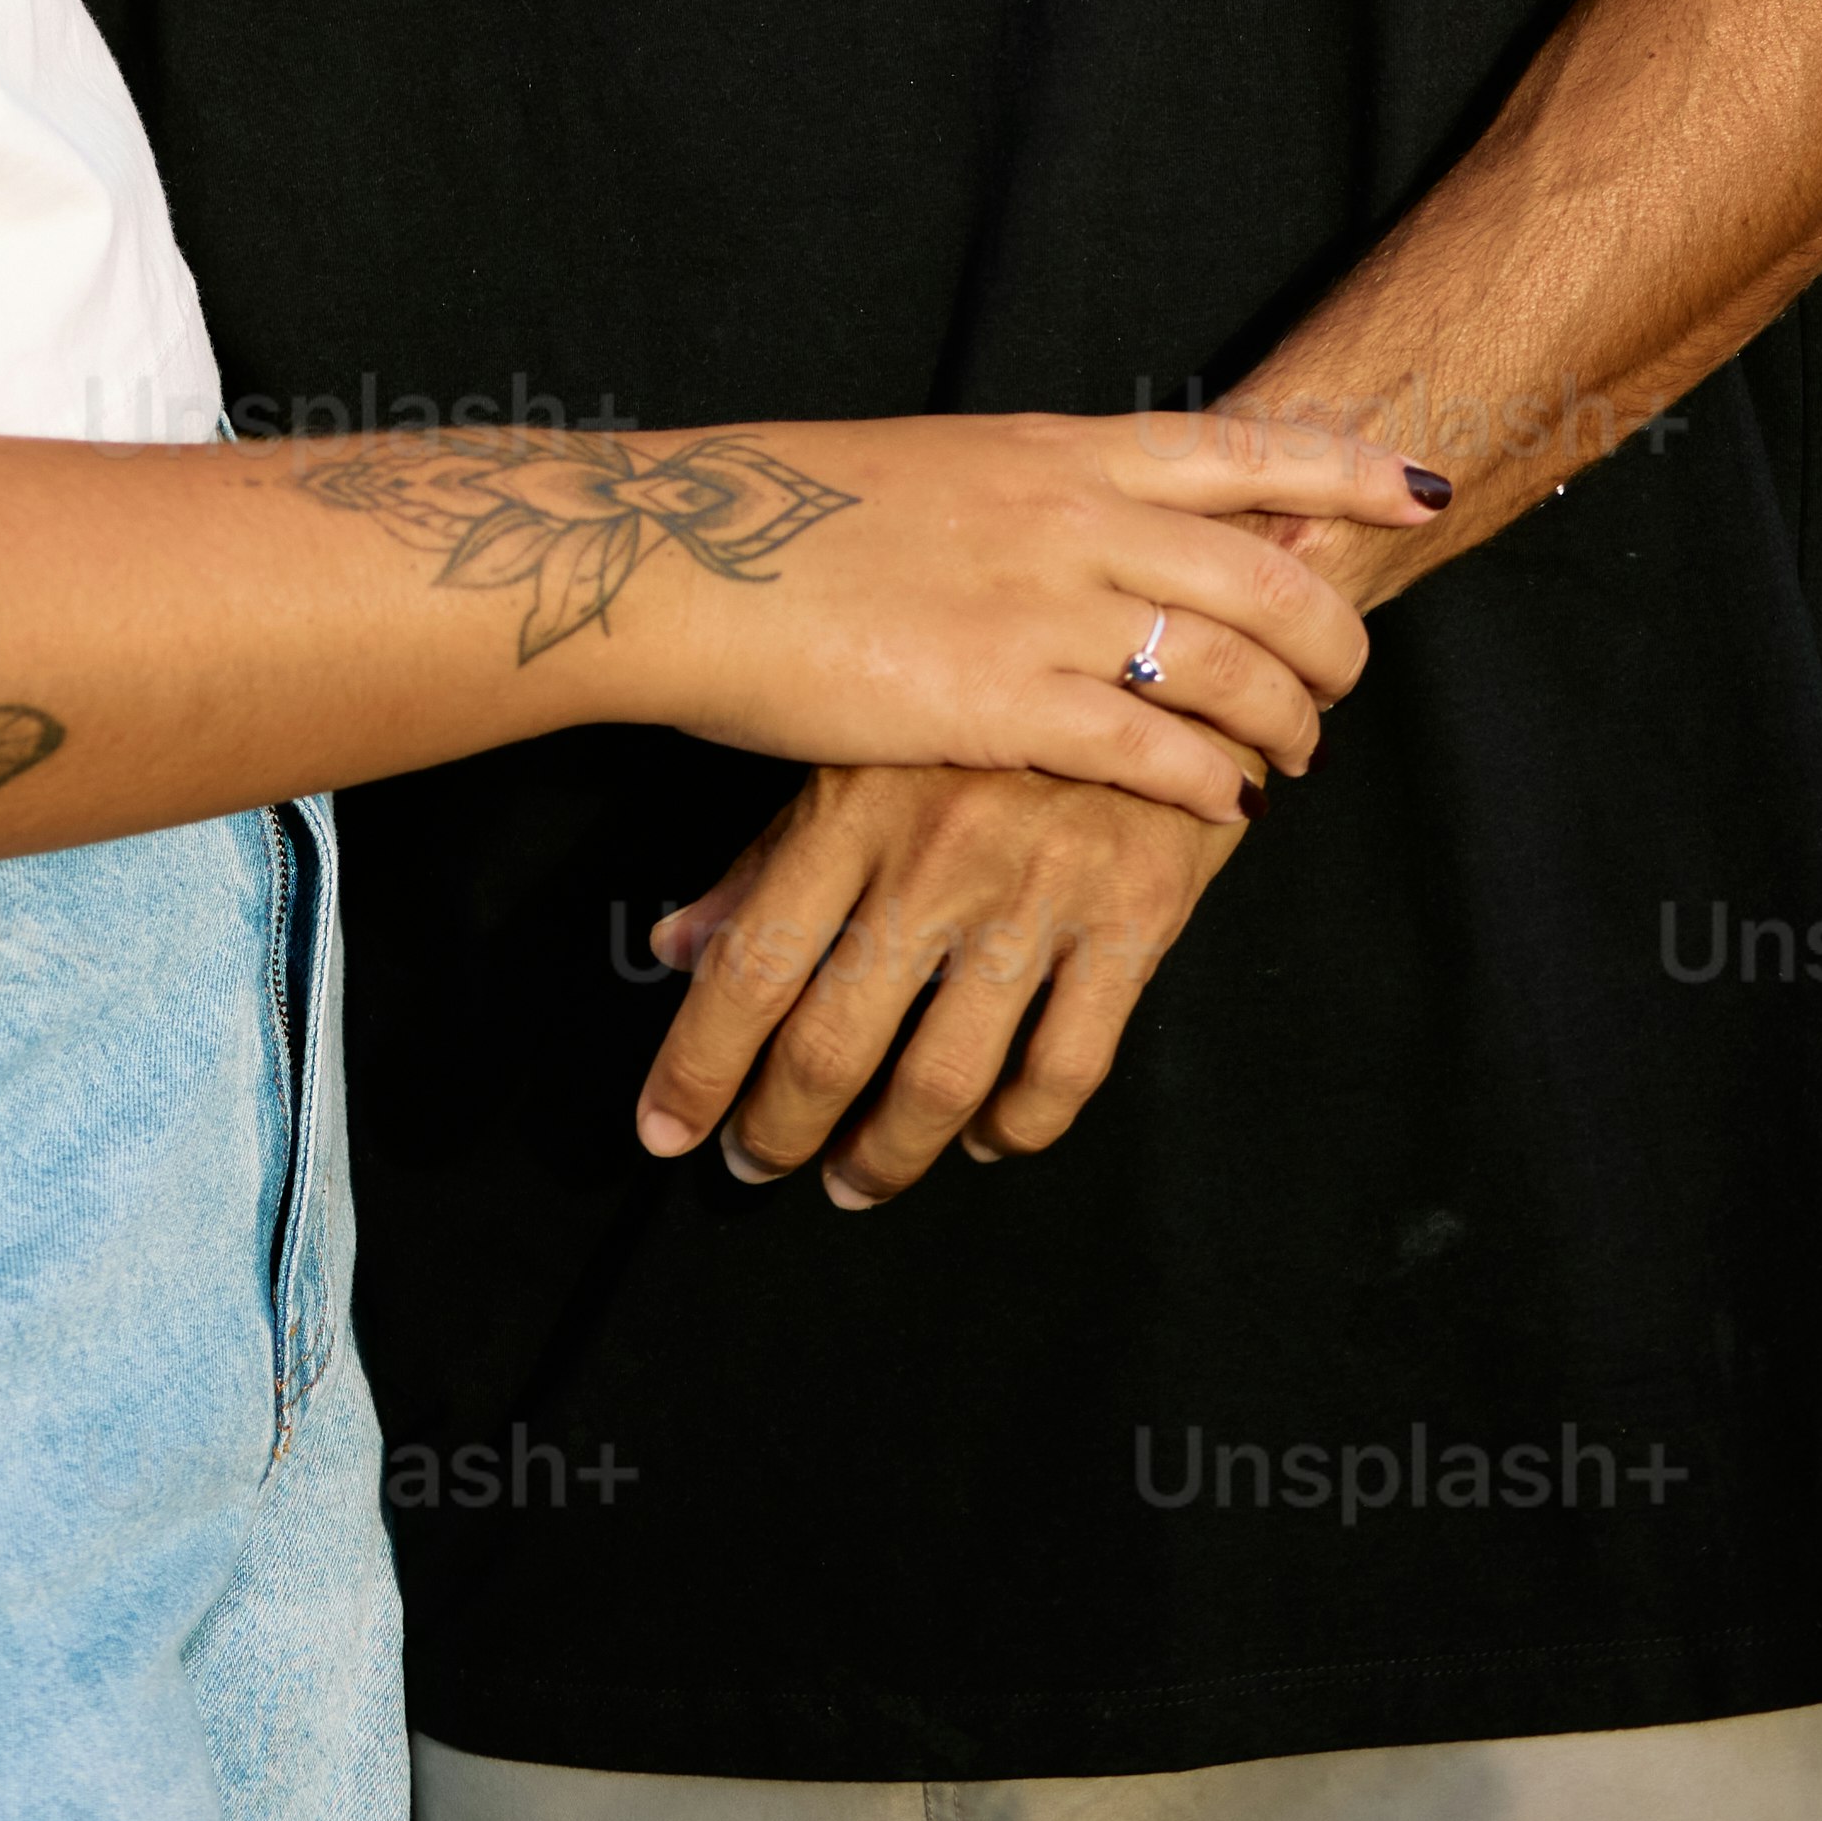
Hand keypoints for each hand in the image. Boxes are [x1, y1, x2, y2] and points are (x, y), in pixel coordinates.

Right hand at [547, 405, 1419, 827]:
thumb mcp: (942, 467)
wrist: (692, 560)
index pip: (1241, 447)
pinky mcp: (1002, 704)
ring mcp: (1042, 608)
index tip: (1415, 487)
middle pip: (1269, 572)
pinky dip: (1213, 783)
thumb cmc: (795, 517)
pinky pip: (1157, 751)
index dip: (1342, 469)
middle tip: (1339, 684)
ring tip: (1291, 761)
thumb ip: (1035, 491)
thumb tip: (1102, 516)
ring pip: (1233, 669)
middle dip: (1331, 636)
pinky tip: (1225, 808)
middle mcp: (1070, 515)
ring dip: (1286, 724)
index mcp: (1054, 448)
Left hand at [633, 762, 1243, 1185]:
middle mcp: (939, 853)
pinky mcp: (1135, 918)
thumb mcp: (862, 754)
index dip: (699, 1068)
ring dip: (889, 1156)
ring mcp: (1040, 890)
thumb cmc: (983, 704)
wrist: (1156, 641)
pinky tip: (985, 1139)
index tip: (664, 1132)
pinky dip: (1016, 1129)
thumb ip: (768, 859)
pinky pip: (1065, 1071)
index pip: (752, 965)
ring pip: (946, 1079)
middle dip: (781, 1127)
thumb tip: (676, 949)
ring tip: (856, 1179)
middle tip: (757, 1165)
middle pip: (836, 1041)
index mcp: (854, 804)